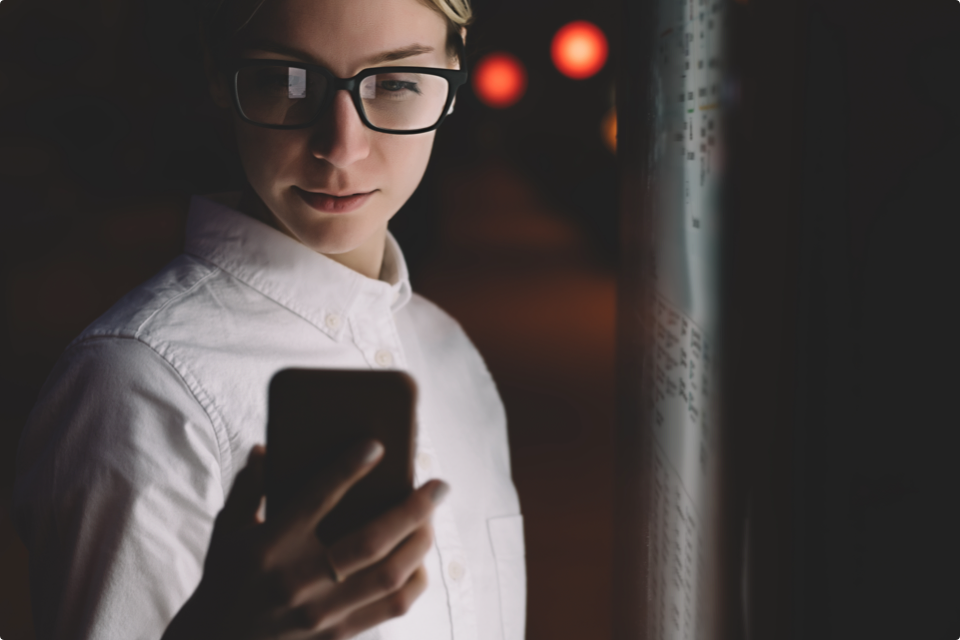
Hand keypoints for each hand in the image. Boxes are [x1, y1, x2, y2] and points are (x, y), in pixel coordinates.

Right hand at [162, 440, 448, 639]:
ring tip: (432, 520)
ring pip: (391, 576)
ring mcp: (320, 614)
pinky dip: (414, 580)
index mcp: (268, 547)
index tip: (377, 446)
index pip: (316, 498)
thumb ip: (249, 487)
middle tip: (439, 485)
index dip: (349, 468)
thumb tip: (265, 447)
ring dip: (421, 543)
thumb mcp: (226, 531)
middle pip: (372, 541)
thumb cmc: (224, 581)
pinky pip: (390, 608)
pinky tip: (420, 560)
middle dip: (414, 508)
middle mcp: (297, 581)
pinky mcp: (336, 636)